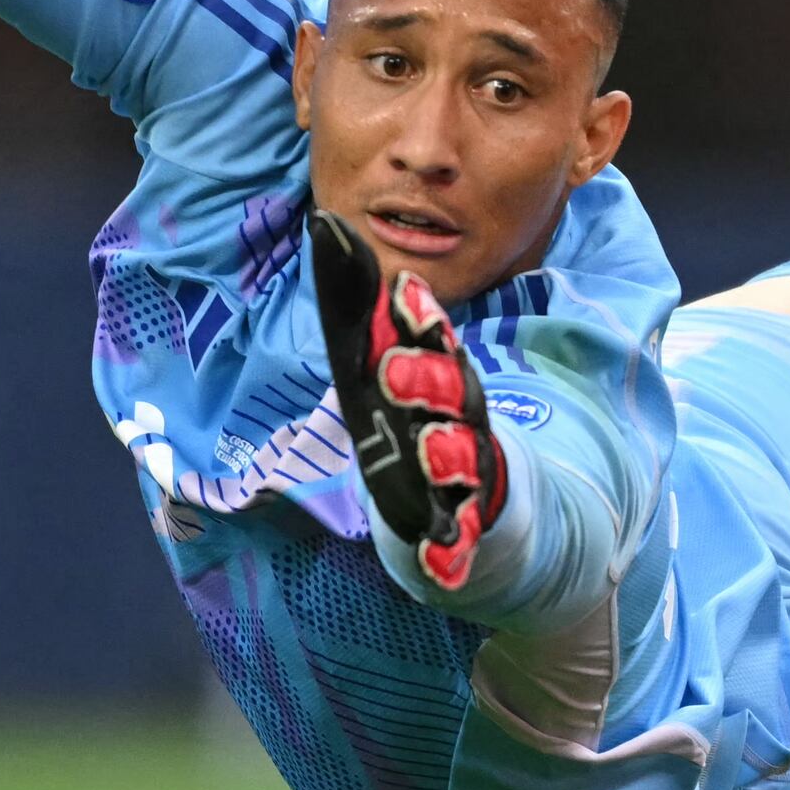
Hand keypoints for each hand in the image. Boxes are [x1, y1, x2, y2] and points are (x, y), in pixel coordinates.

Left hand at [310, 214, 504, 594]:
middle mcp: (457, 417)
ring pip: (462, 461)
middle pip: (451, 394)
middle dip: (427, 378)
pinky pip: (462, 541)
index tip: (400, 293)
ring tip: (430, 448)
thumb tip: (325, 225)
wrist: (464, 491)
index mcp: (436, 373)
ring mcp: (464, 473)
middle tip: (393, 369)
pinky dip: (453, 552)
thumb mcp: (376, 361)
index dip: (418, 318)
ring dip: (447, 453)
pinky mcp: (464, 526)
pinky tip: (441, 563)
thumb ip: (357, 305)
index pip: (430, 339)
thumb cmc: (411, 411)